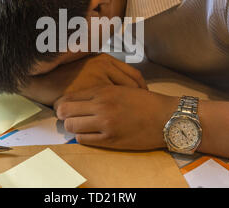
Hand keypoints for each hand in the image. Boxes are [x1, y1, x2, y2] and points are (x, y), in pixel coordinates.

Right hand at [19, 54, 146, 104]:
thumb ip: (103, 71)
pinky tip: (115, 120)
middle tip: (142, 110)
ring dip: (128, 108)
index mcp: (105, 59)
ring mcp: (96, 79)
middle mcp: (103, 66)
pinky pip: (108, 105)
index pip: (133, 75)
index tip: (144, 98)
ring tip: (132, 116)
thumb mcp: (87, 66)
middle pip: (132, 86)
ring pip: (122, 97)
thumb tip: (122, 84)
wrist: (43, 79)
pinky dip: (114, 114)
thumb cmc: (65, 74)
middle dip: (139, 99)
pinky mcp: (88, 92)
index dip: (141, 88)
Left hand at [54, 86, 178, 149]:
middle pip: (66, 111)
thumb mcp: (122, 88)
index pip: (71, 96)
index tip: (62, 106)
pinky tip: (88, 133)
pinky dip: (82, 137)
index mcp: (104, 91)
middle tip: (66, 116)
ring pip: (72, 126)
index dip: (63, 102)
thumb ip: (101, 92)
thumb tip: (81, 98)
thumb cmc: (146, 102)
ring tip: (78, 125)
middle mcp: (102, 106)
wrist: (165, 117)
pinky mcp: (110, 140)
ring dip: (72, 126)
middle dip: (63, 114)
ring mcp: (105, 123)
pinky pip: (84, 139)